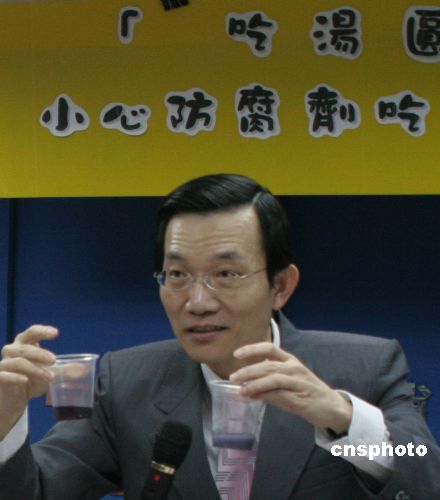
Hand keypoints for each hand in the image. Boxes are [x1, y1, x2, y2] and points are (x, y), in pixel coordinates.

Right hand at [0, 325, 57, 438]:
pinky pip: (4, 374)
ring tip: (49, 376)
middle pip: (24, 348)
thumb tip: (81, 370)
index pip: (32, 332)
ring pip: (17, 361)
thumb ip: (64, 370)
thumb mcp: (50, 373)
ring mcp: (4, 364)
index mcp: (25, 344)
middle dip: (40, 353)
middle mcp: (13, 351)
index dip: (42, 331)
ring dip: (34, 368)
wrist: (14, 398)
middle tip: (54, 360)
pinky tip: (25, 380)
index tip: (55, 333)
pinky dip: (15, 377)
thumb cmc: (33, 379)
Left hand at [229, 342, 351, 434]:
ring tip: (240, 390)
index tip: (237, 354)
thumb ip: (267, 383)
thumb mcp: (287, 383)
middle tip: (233, 377)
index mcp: (290, 360)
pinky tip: (253, 398)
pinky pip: (278, 395)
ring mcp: (298, 382)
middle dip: (248, 370)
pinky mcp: (299, 398)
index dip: (252, 349)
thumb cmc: (305, 392)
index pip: (269, 349)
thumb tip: (243, 388)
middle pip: (268, 365)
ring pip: (272, 379)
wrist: (331, 407)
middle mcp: (294, 368)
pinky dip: (263, 396)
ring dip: (254, 384)